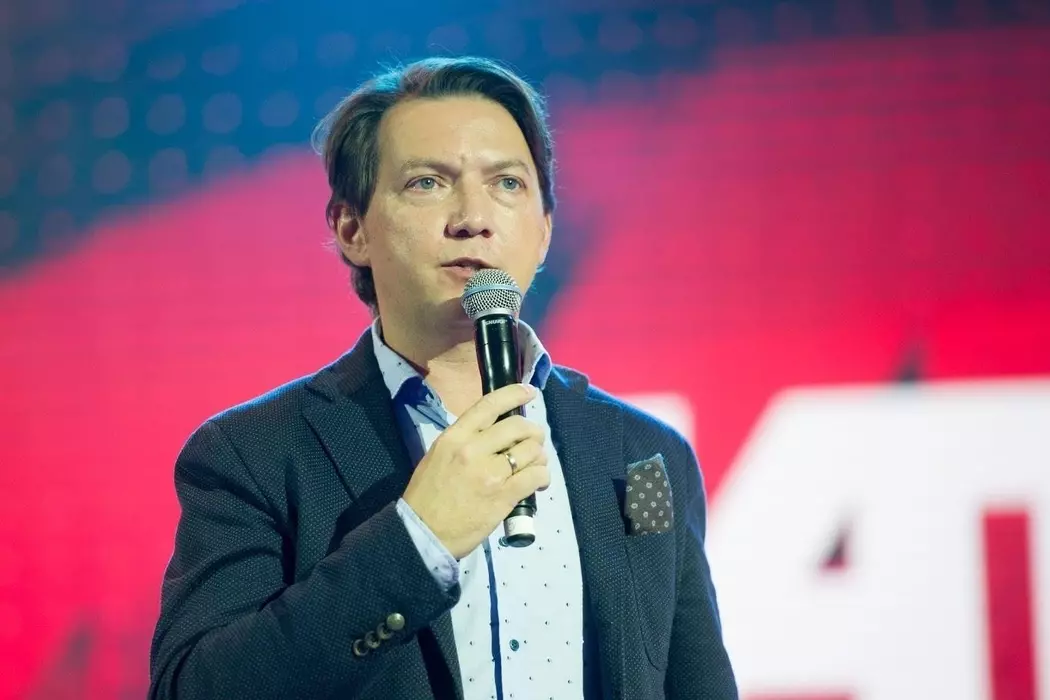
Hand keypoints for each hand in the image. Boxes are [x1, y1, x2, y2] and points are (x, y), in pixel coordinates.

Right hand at [401, 383, 549, 558]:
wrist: (423, 533)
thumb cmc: (427, 495)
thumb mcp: (439, 455)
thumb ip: (466, 440)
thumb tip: (496, 434)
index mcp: (455, 436)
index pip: (490, 405)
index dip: (514, 394)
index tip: (529, 393)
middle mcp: (474, 449)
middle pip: (518, 427)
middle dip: (534, 432)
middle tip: (535, 441)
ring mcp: (491, 473)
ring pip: (532, 451)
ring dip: (540, 456)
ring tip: (536, 465)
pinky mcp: (504, 496)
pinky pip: (535, 476)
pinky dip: (542, 477)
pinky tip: (538, 482)